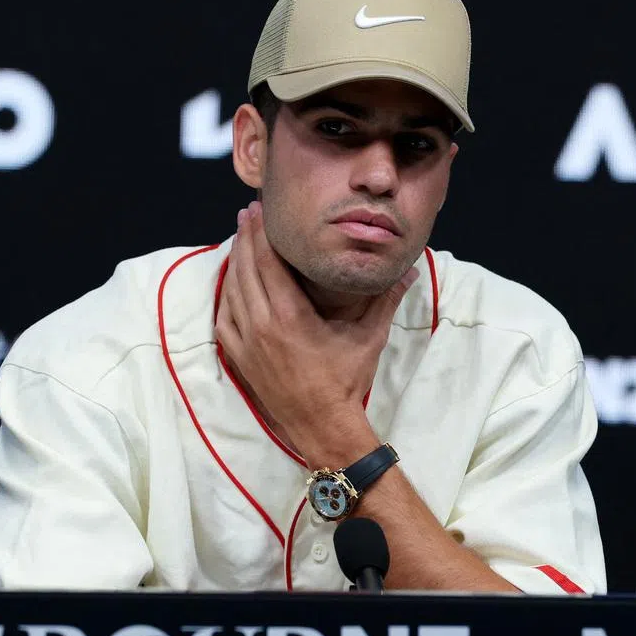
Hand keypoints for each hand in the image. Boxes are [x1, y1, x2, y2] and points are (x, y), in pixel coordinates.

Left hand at [215, 201, 417, 464]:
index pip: (268, 262)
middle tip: (247, 213)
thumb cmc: (346, 381)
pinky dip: (228, 293)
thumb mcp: (369, 338)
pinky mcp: (239, 357)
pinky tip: (232, 280)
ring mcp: (246, 343)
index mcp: (289, 316)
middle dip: (245, 238)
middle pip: (245, 269)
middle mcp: (261, 326)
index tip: (260, 209)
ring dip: (234, 261)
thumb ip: (385, 300)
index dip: (262, 233)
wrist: (322, 426)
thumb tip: (410, 271)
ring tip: (239, 238)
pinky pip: (225, 316)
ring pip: (232, 290)